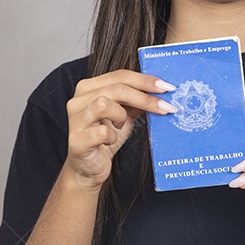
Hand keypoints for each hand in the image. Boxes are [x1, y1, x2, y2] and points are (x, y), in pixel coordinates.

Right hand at [64, 69, 176, 190]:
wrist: (88, 168)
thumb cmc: (104, 138)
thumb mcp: (124, 115)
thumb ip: (136, 101)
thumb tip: (160, 90)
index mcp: (89, 88)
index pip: (120, 75)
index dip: (145, 80)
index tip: (167, 87)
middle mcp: (78, 100)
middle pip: (116, 88)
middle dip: (145, 97)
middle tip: (166, 106)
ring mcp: (76, 120)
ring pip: (104, 103)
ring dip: (121, 115)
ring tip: (121, 125)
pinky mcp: (77, 141)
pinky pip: (102, 132)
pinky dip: (112, 136)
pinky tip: (110, 141)